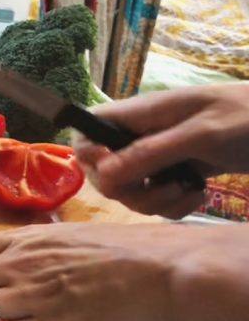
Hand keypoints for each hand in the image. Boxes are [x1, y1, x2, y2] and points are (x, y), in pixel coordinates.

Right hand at [73, 83, 248, 216]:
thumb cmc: (247, 118)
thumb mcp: (200, 134)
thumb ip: (150, 153)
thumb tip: (105, 175)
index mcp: (140, 114)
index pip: (86, 130)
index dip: (88, 154)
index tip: (112, 171)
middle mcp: (140, 135)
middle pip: (104, 171)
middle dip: (128, 190)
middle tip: (161, 190)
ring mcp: (157, 157)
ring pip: (129, 191)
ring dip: (154, 202)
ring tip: (187, 193)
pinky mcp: (174, 175)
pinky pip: (155, 201)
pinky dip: (173, 206)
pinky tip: (198, 196)